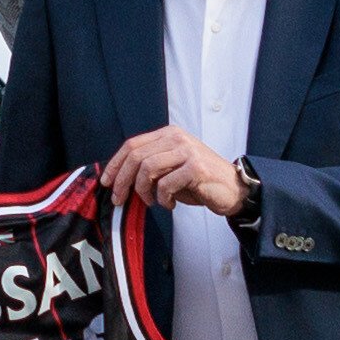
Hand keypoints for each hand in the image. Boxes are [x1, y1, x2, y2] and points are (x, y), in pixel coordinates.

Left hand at [93, 127, 249, 223]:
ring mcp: (187, 151)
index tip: (107, 182)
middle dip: (123, 181)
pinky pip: (166, 184)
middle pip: (136, 156)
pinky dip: (163, 199)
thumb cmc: (199, 181)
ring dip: (143, 191)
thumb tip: (118, 180)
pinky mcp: (196, 168)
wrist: (233, 188)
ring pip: (148, 168)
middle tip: (119, 199)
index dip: (115, 164)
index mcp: (168, 134)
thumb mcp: (171, 168)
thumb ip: (150, 167)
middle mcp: (177, 138)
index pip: (132, 145)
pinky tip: (169, 204)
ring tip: (151, 202)